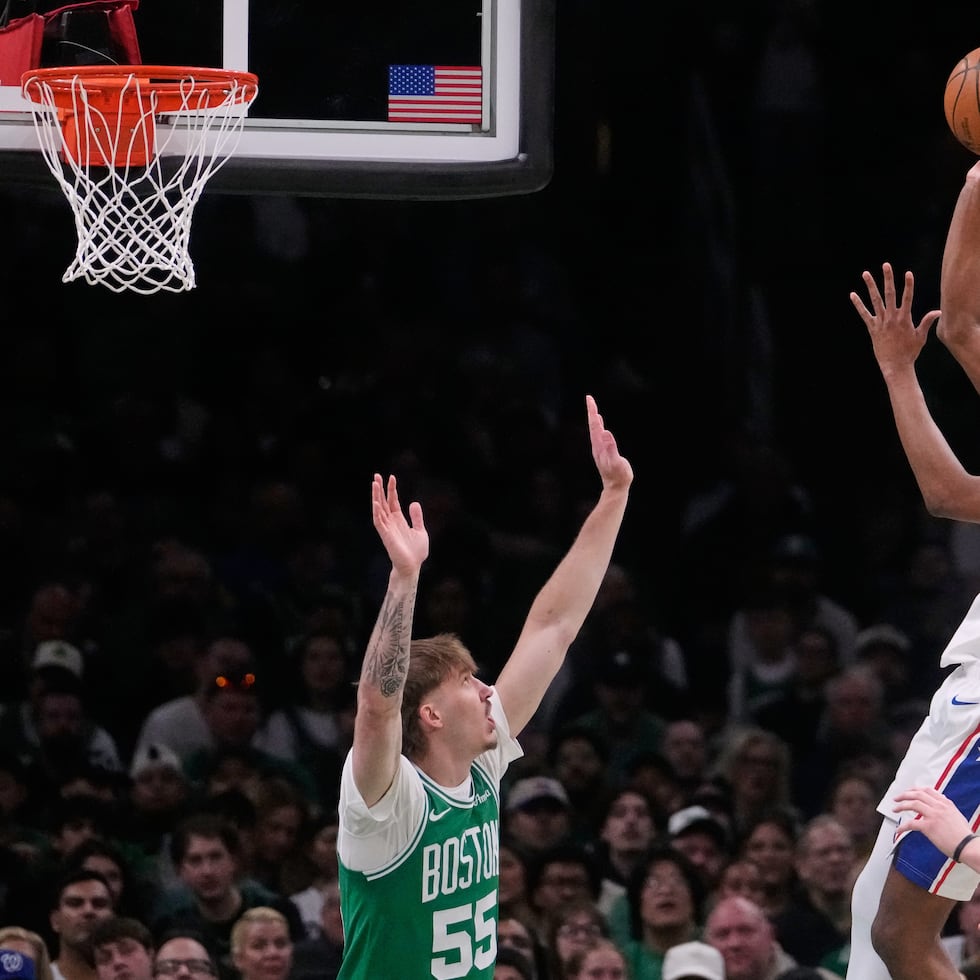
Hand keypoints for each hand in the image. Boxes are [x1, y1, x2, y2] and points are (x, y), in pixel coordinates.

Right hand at [372, 473, 428, 576]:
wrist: (413, 566)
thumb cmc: (416, 552)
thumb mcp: (420, 530)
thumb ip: (416, 517)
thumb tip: (413, 503)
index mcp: (399, 520)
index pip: (393, 501)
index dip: (391, 489)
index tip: (391, 477)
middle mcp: (391, 522)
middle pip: (383, 502)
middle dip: (380, 489)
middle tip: (376, 475)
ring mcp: (387, 528)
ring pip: (379, 509)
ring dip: (376, 496)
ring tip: (374, 483)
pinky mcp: (385, 535)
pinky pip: (378, 521)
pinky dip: (377, 511)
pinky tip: (376, 501)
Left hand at [587, 394, 632, 491]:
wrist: (615, 488)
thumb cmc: (618, 476)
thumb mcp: (617, 462)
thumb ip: (611, 448)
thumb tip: (605, 432)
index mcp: (599, 446)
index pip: (594, 425)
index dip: (592, 412)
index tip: (589, 399)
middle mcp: (597, 446)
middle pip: (593, 426)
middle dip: (591, 411)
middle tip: (589, 398)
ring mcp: (600, 449)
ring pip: (595, 431)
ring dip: (594, 419)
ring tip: (593, 409)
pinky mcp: (604, 453)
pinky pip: (599, 436)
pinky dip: (599, 428)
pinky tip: (600, 426)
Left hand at [849, 262, 939, 378]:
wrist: (895, 365)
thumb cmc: (910, 352)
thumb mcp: (921, 336)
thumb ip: (927, 322)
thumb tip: (938, 312)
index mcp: (905, 318)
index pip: (907, 297)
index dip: (908, 285)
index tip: (908, 273)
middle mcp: (892, 318)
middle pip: (890, 294)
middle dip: (888, 279)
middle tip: (886, 265)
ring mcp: (880, 322)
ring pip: (875, 300)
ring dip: (870, 286)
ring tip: (865, 273)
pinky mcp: (872, 329)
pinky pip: (864, 314)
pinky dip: (858, 304)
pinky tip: (852, 295)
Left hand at [893, 785, 973, 855]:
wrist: (968, 846)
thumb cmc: (964, 835)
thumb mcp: (957, 815)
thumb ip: (947, 807)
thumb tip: (942, 799)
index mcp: (946, 803)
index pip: (927, 790)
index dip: (915, 790)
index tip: (908, 792)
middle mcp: (939, 807)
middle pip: (917, 794)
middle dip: (904, 795)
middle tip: (896, 798)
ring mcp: (933, 816)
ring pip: (912, 804)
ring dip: (901, 806)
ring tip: (894, 809)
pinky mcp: (929, 827)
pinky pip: (911, 824)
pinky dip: (902, 827)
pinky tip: (898, 830)